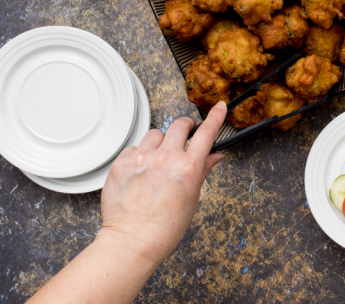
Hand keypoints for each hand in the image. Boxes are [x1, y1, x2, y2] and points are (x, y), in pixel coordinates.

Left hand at [98, 101, 227, 266]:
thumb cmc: (165, 226)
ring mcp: (141, 159)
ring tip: (157, 161)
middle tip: (184, 136)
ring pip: (155, 134)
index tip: (219, 107)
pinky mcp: (122, 163)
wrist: (133, 240)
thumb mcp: (192, 198)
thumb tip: (214, 155)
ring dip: (160, 142)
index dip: (215, 117)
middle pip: (179, 125)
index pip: (206, 133)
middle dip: (185, 128)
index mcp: (188, 168)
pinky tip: (141, 171)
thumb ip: (202, 171)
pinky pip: (135, 147)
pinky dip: (140, 154)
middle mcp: (165, 159)